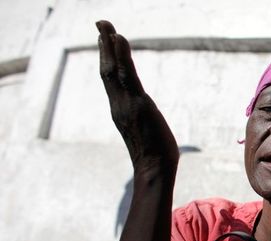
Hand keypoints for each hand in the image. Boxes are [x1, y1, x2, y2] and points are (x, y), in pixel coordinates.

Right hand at [96, 20, 178, 171]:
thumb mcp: (147, 132)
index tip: (105, 41)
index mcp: (120, 110)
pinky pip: (128, 76)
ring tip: (106, 26)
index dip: (107, 59)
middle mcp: (119, 105)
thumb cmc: (155, 157)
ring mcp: (126, 104)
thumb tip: (148, 120)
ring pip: (113, 70)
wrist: (154, 170)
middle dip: (104, 46)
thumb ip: (143, 120)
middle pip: (107, 70)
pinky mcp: (137, 105)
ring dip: (110, 45)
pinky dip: (122, 56)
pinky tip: (120, 39)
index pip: (111, 80)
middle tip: (101, 24)